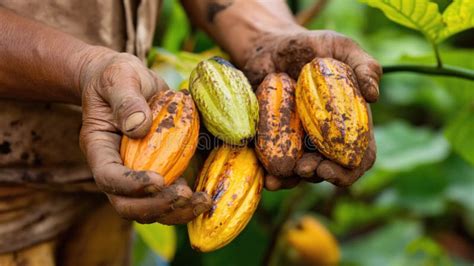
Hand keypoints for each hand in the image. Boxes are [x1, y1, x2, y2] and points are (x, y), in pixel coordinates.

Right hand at [78, 48, 211, 223]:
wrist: (126, 82)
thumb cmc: (118, 77)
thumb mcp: (119, 77)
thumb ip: (127, 99)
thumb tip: (139, 127)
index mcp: (99, 147)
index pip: (107, 176)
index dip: (130, 184)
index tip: (157, 179)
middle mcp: (116, 167)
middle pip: (127, 204)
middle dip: (156, 205)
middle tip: (185, 194)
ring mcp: (136, 174)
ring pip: (150, 209)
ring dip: (176, 211)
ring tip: (204, 201)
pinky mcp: (158, 171)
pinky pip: (168, 197)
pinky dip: (187, 203)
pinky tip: (207, 197)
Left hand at [241, 29, 380, 189]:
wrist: (270, 46)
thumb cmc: (310, 46)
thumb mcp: (340, 47)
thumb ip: (364, 66)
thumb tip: (374, 97)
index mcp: (348, 123)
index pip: (359, 157)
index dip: (349, 170)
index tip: (330, 169)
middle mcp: (325, 138)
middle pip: (328, 171)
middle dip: (318, 176)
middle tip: (304, 168)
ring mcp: (298, 141)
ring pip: (299, 174)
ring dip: (290, 181)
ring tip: (276, 179)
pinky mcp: (273, 140)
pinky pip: (272, 163)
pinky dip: (268, 173)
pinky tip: (264, 175)